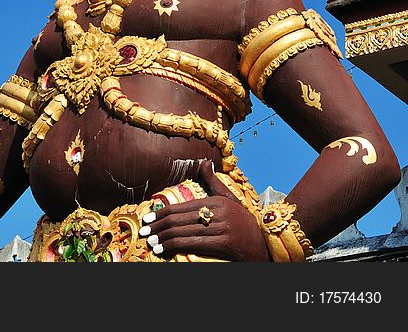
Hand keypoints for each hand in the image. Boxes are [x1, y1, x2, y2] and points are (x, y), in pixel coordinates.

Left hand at [139, 161, 270, 261]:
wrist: (268, 245)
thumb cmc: (244, 222)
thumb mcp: (230, 200)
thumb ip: (213, 182)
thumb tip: (204, 162)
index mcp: (217, 200)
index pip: (181, 206)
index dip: (161, 213)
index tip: (148, 219)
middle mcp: (219, 212)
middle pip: (180, 219)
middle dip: (158, 226)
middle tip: (144, 231)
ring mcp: (223, 228)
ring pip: (183, 232)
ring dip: (163, 238)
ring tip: (151, 242)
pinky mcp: (225, 244)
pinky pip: (193, 244)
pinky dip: (174, 246)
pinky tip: (163, 250)